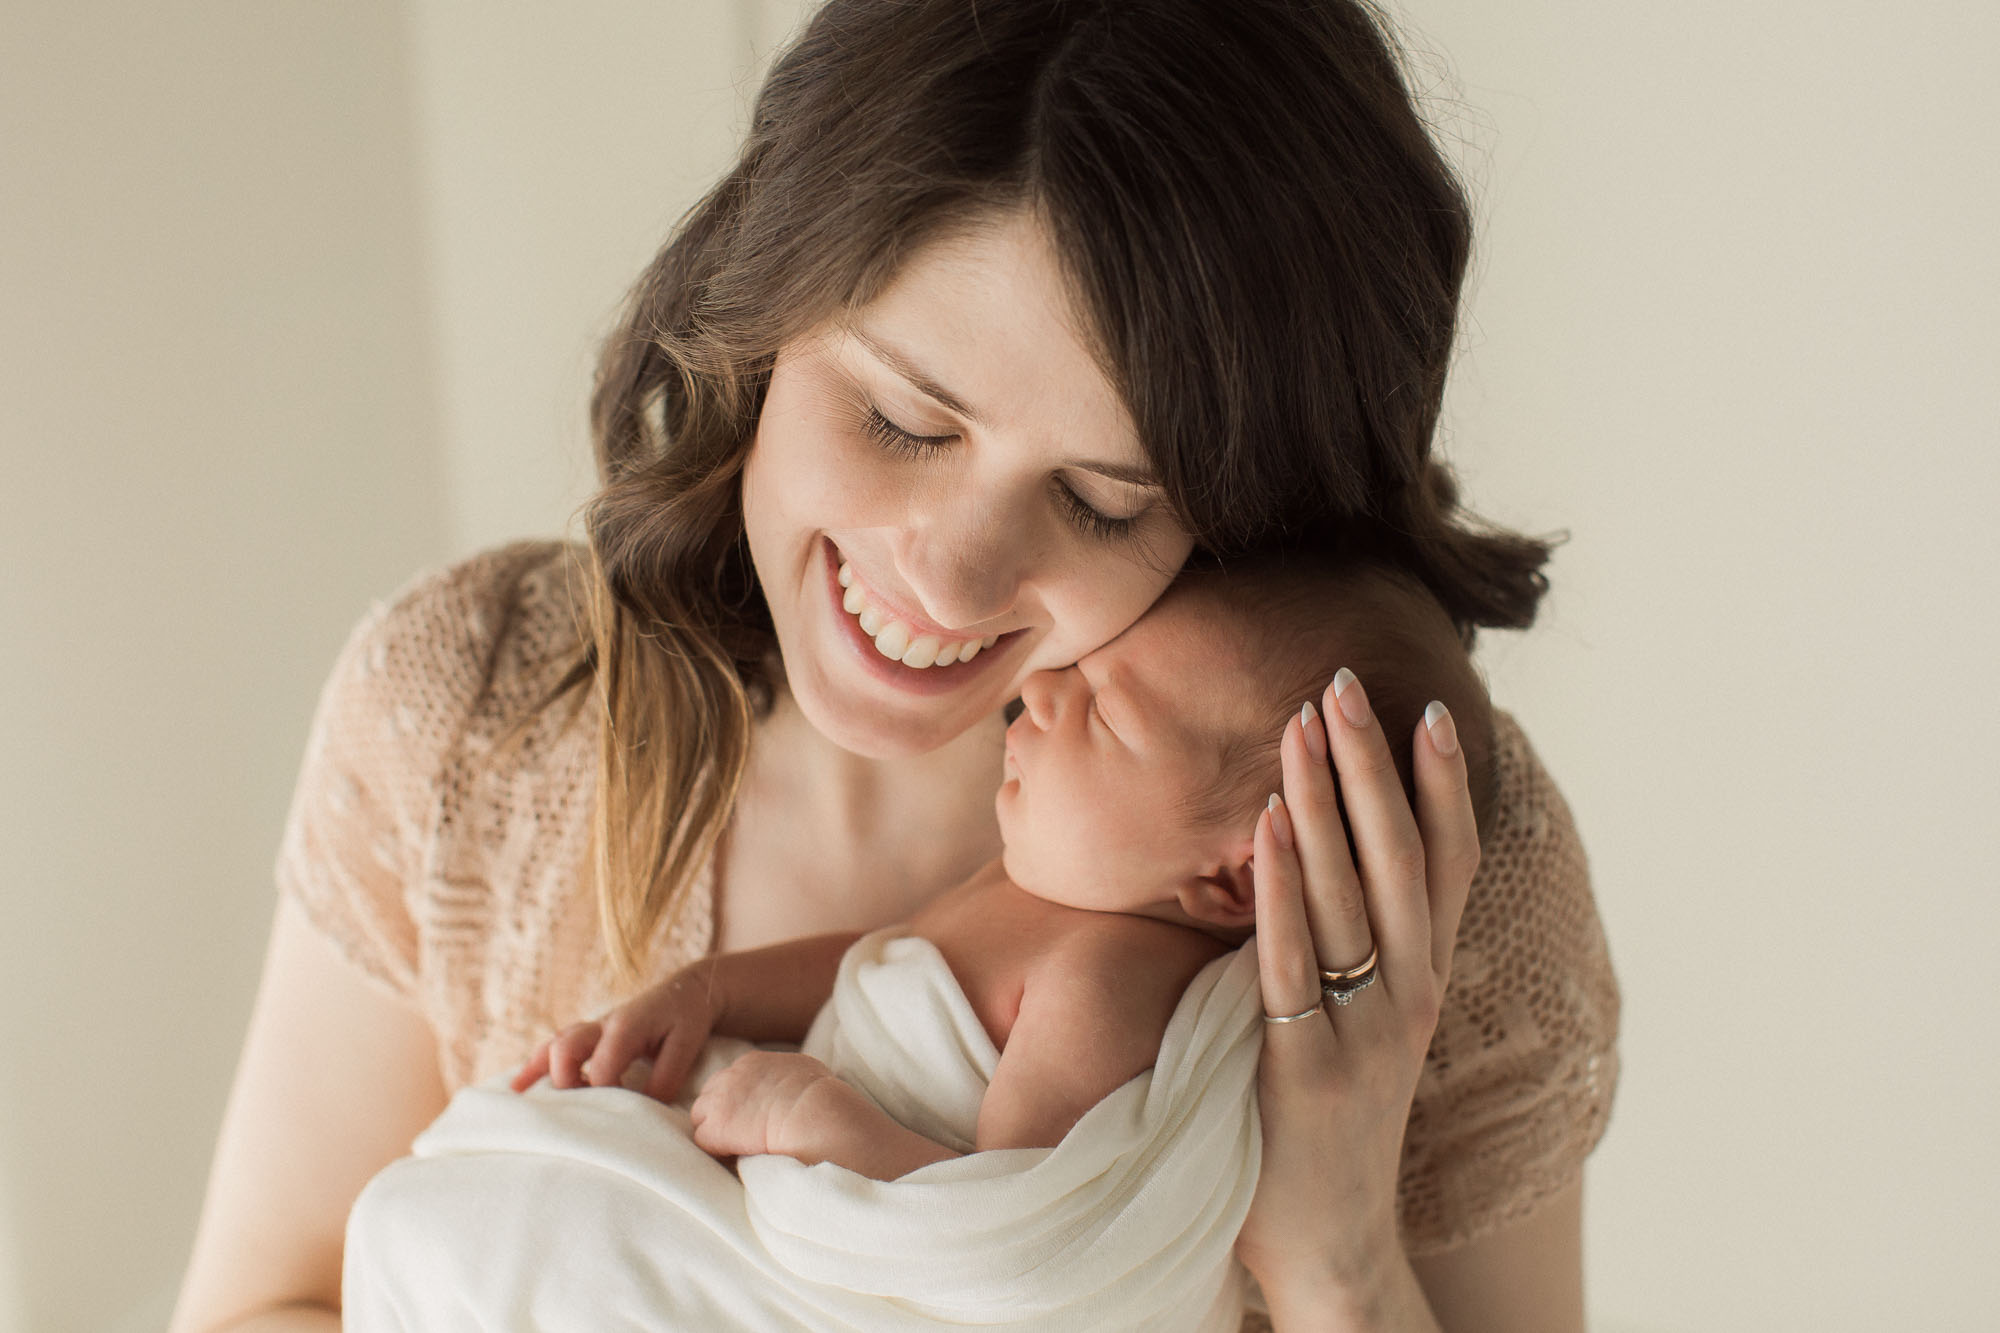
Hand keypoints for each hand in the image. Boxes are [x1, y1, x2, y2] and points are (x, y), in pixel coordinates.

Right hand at [510, 959, 720, 1103]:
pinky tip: (517, 1088)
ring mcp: (592, 1028)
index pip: (601, 1068)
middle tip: (579, 1110)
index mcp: (626, 1027)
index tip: (618, 1115)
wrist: (688, 990)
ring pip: (555, 1045)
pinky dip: (534, 1066)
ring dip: (541, 1073)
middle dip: (565, 1082)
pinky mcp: (590, 1034)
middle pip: (566, 1049)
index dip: (604, 1094)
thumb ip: (666, 1077)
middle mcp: (602, 1024)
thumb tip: (643, 1109)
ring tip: (525, 1104)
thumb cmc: (687, 1018)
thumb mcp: (686, 1046)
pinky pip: (554, 1046)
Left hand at [688, 1050, 844, 1161]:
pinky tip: (736, 1156)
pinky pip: (704, 1142)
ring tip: (737, 1147)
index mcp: (752, 1063)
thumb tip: (797, 1085)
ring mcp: (720, 1101)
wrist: (813, 1113)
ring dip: (716, 1132)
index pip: (730, 1080)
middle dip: (722, 1113)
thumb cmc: (820, 1098)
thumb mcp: (805, 1071)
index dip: (737, 1101)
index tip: (750, 1115)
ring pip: (702, 1118)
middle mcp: (731, 1076)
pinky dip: (717, 1151)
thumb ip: (789, 1075)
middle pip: (710, 1095)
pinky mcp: (716, 1127)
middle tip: (740, 1133)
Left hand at [1235, 670, 1480, 1309]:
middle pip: (1399, 858)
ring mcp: (1362, 1030)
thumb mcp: (1366, 1022)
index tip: (1428, 708)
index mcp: (1425, 979)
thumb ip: (1361, 946)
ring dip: (1325, 801)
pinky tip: (1269, 818)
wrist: (1328, 1239)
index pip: (1448, 862)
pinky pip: (1290, 956)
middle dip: (1372, 766)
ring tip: (1302, 723)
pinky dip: (1281, 883)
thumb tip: (1332, 857)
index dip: (1443, 785)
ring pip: (1349, 893)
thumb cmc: (1330, 1116)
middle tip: (1345, 683)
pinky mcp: (1306, 1065)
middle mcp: (1408, 996)